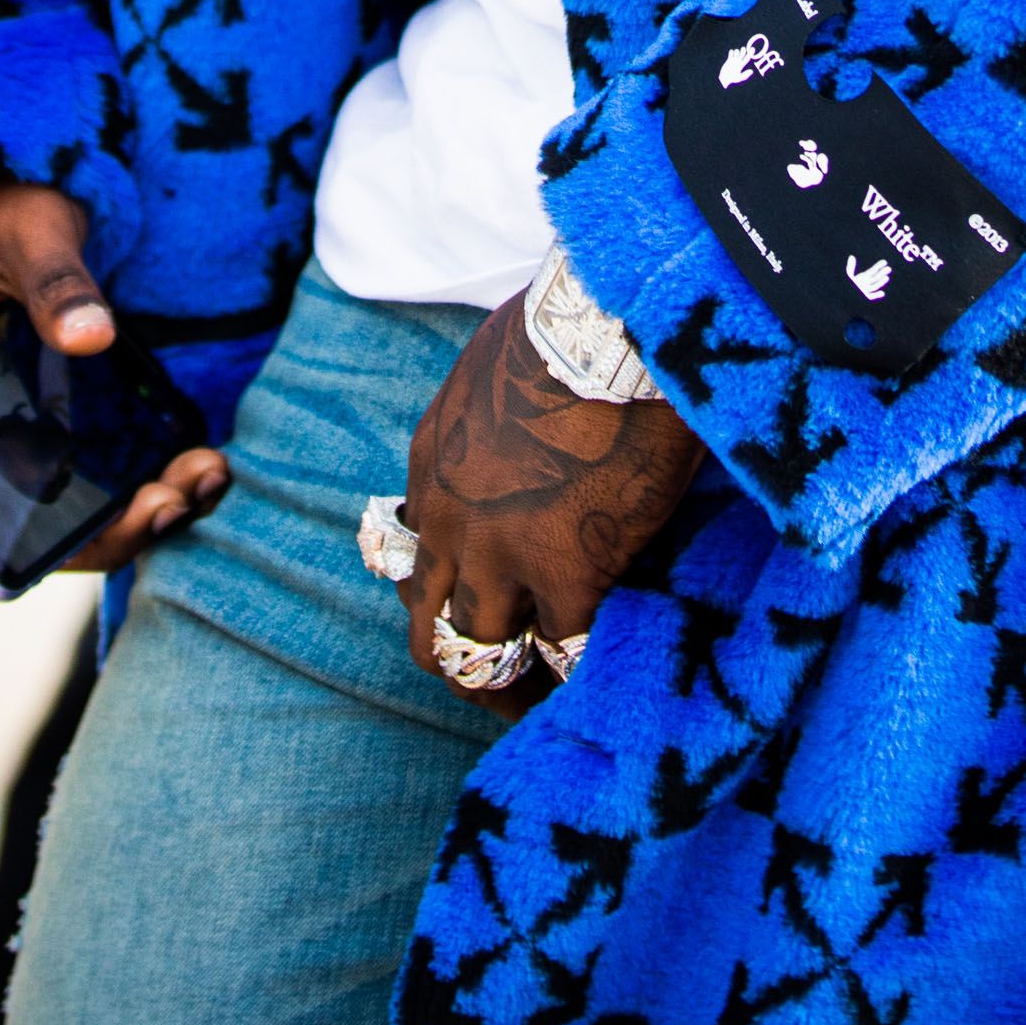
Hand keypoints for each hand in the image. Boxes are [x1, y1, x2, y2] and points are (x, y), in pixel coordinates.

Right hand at [0, 184, 226, 593]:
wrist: (7, 191)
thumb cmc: (0, 208)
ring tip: (203, 477)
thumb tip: (90, 337)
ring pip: (62, 507)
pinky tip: (193, 473)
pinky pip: (87, 477)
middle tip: (178, 496)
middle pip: (20, 519)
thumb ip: (55, 280)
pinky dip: (137, 483)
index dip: (12, 545)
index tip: (78, 544)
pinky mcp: (49, 423)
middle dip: (105, 526)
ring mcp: (6, 433)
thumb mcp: (27, 230)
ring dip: (132, 510)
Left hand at [401, 292, 702, 708]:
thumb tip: (524, 443)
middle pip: (428, 628)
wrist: (609, 322)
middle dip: (460, 667)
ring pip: (478, 656)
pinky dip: (576, 673)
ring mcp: (502, 554)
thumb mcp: (492, 371)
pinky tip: (600, 675)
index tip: (487, 608)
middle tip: (503, 686)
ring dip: (508, 689)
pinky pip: (562, 653)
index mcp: (429, 468)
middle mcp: (447, 521)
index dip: (451, 595)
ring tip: (545, 702)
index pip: (416, 563)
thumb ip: (490, 426)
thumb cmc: (569, 324)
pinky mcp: (567, 571)